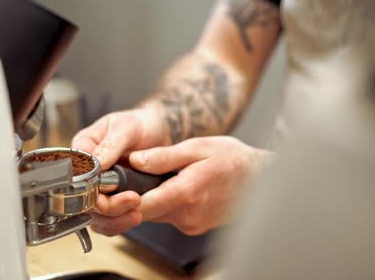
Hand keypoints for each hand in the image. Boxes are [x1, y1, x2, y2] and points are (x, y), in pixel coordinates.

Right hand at [72, 106, 169, 234]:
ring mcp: (98, 187)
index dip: (89, 187)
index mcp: (83, 148)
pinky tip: (135, 216)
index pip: (75, 175)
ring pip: (95, 215)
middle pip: (83, 199)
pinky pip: (108, 221)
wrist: (161, 132)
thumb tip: (96, 163)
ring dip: (115, 218)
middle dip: (108, 206)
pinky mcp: (112, 200)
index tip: (110, 190)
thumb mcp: (125, 127)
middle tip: (133, 200)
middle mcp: (86, 171)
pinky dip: (120, 223)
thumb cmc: (140, 124)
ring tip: (137, 211)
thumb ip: (110, 145)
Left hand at [90, 136, 268, 235]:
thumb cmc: (234, 161)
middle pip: (145, 212)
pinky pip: (170, 216)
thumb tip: (136, 160)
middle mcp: (188, 215)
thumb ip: (164, 156)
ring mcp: (192, 224)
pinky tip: (172, 186)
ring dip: (149, 199)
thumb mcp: (198, 148)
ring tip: (152, 178)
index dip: (122, 201)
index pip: (142, 207)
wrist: (262, 180)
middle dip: (132, 197)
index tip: (111, 189)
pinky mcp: (195, 226)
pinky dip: (165, 203)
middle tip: (126, 178)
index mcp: (186, 193)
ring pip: (157, 215)